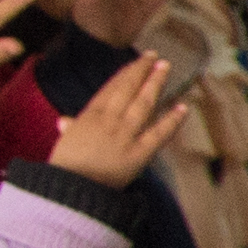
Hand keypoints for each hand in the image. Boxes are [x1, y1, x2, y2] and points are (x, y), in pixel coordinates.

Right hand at [45, 54, 195, 190]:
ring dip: (156, 84)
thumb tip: (64, 121)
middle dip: (142, 71)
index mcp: (89, 117)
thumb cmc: (65, 169)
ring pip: (143, 104)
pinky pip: (158, 133)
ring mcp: (124, 136)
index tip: (136, 62)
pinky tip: (183, 107)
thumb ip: (70, 129)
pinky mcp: (138, 154)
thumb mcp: (64, 143)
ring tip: (166, 68)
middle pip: (128, 89)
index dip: (125, 74)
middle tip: (155, 57)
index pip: (111, 88)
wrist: (69, 190)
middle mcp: (108, 121)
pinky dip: (172, 120)